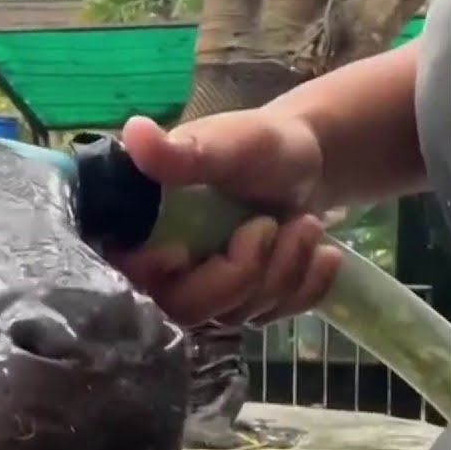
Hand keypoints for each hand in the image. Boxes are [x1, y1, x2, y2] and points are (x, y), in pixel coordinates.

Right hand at [107, 111, 344, 326]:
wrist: (307, 163)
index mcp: (141, 228)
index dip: (157, 271)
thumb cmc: (258, 147)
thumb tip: (133, 132)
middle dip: (243, 272)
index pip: (128, 271)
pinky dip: (306, 287)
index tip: (186, 250)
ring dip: (283, 270)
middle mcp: (163, 268)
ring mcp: (205, 291)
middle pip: (185, 307)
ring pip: (235, 315)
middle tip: (272, 226)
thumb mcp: (225, 144)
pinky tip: (322, 254)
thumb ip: (182, 152)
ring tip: (306, 224)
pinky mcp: (242, 304)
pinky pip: (272, 317)